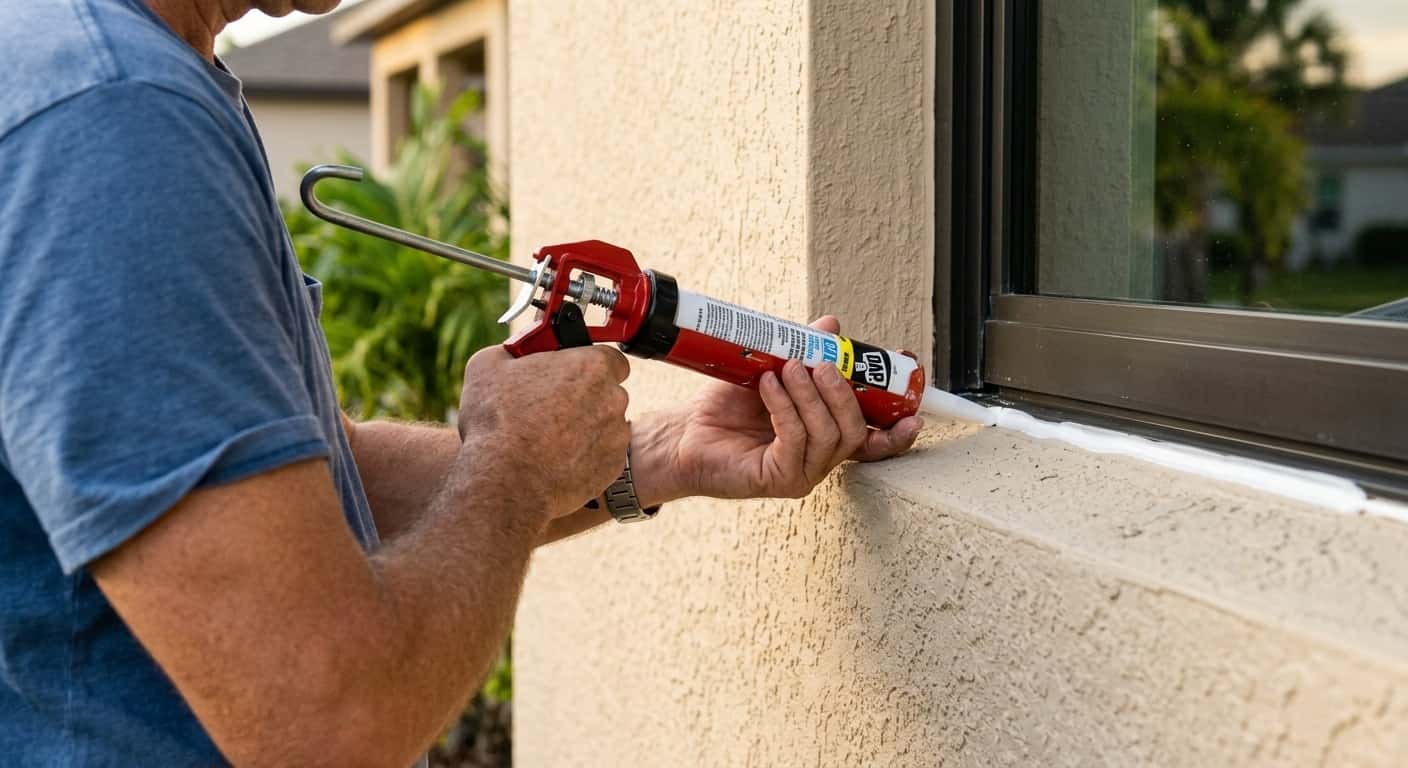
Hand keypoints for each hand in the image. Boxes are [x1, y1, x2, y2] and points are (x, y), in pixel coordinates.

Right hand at [457, 345, 630, 519]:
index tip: (570, 372)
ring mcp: (617, 436)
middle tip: (552, 404)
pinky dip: (586, 455)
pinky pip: (603, 454)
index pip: (610, 358)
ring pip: (606, 424)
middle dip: (586, 396)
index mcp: (592, 366)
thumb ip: (515, 348)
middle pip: (608, 392)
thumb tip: (518, 348)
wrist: (506, 482)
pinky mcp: (613, 467)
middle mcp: (614, 399)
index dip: (589, 365)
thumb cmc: (497, 423)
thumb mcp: (488, 365)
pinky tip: (556, 459)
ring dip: (586, 427)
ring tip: (549, 437)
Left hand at [634, 317, 922, 502]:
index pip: (872, 441)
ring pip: (828, 436)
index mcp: (825, 438)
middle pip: (854, 432)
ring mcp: (800, 474)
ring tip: (789, 367)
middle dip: (842, 394)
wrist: (685, 432)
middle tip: (820, 363)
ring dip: (810, 396)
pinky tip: (769, 386)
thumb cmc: (727, 407)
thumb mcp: (771, 370)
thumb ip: (803, 351)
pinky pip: (794, 441)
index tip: (912, 411)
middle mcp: (818, 461)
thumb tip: (831, 325)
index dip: (896, 430)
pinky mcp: (776, 480)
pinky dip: (786, 408)